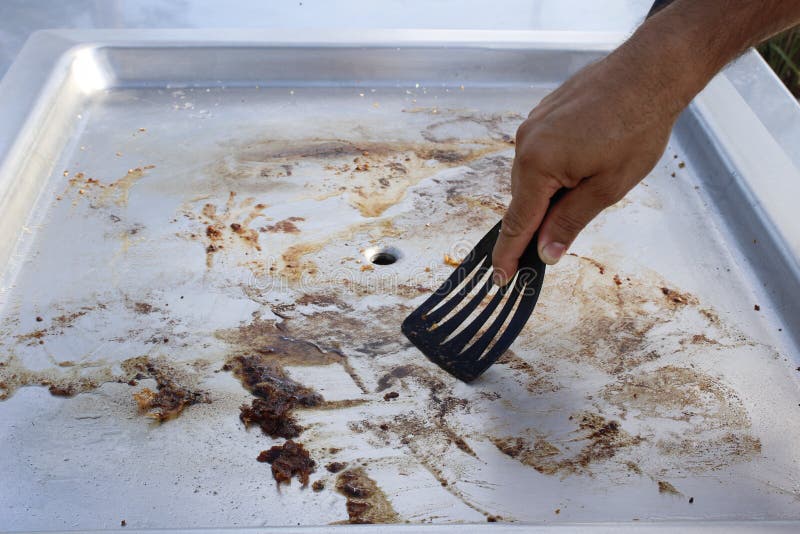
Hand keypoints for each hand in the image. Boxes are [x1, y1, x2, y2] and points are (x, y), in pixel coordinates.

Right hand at [491, 43, 685, 284]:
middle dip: (541, 218)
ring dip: (552, 189)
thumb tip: (546, 253)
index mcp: (537, 164)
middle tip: (569, 229)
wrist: (650, 70)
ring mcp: (532, 124)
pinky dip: (556, 166)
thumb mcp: (607, 187)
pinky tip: (588, 157)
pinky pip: (541, 151)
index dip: (510, 254)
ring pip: (533, 174)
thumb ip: (569, 221)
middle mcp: (525, 143)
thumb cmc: (636, 127)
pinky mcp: (543, 113)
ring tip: (593, 180)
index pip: (517, 222)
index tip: (501, 279)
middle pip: (525, 198)